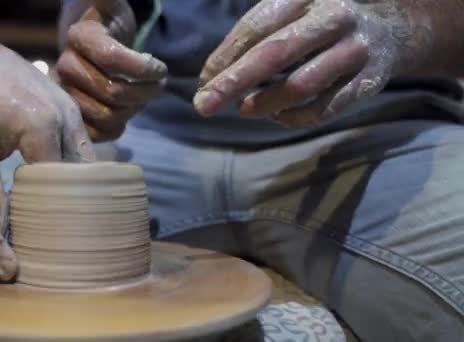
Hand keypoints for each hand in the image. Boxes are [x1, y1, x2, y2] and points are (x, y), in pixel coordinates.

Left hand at [0, 33, 95, 234]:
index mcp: (43, 127)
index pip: (59, 184)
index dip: (52, 209)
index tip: (43, 231)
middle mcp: (67, 119)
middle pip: (79, 175)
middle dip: (70, 202)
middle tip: (58, 228)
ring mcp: (75, 112)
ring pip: (86, 162)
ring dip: (76, 185)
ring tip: (63, 211)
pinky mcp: (75, 110)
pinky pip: (83, 147)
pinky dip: (76, 168)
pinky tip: (62, 184)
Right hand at [56, 0, 166, 140]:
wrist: (93, 46)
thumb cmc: (110, 24)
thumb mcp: (111, 4)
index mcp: (79, 37)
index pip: (113, 58)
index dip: (143, 68)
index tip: (161, 68)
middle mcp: (66, 68)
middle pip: (112, 92)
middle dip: (145, 92)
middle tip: (159, 85)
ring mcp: (68, 95)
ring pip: (107, 115)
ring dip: (135, 109)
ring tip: (146, 97)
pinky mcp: (75, 117)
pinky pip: (98, 133)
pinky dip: (119, 127)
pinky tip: (128, 112)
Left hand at [195, 0, 434, 127]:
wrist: (393, 28)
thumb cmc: (322, 23)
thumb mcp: (294, 11)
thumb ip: (258, 35)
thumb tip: (212, 76)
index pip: (256, 26)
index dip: (225, 56)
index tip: (203, 82)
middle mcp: (334, 16)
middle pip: (276, 52)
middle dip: (234, 81)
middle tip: (204, 105)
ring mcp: (355, 49)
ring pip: (302, 84)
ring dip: (265, 102)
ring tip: (243, 109)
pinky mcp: (370, 80)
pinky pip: (326, 108)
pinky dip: (295, 117)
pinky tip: (277, 115)